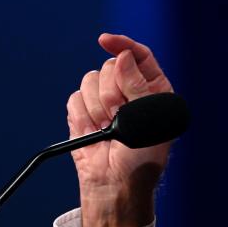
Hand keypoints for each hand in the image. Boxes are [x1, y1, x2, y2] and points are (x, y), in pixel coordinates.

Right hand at [67, 34, 173, 226]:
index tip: (105, 41)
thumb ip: (138, 87)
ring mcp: (104, 100)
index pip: (138, 55)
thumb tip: (123, 58)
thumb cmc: (142, 157)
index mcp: (152, 88)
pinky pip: (75, 99)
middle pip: (110, 66)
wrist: (115, 185)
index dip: (122, 44)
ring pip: (90, 80)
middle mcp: (128, 89)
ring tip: (107, 130)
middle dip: (112, 93)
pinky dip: (82, 118)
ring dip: (97, 109)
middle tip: (119, 119)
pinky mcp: (83, 112)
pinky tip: (93, 133)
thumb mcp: (149, 121)